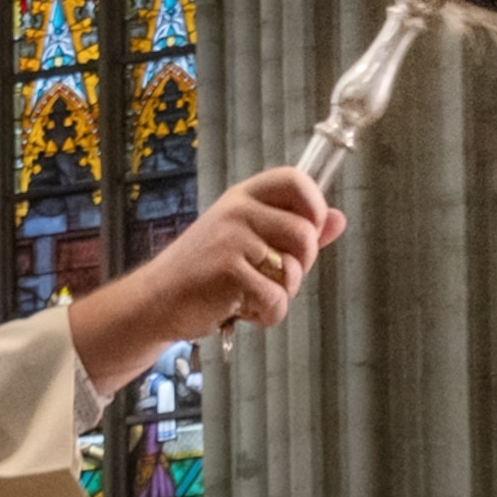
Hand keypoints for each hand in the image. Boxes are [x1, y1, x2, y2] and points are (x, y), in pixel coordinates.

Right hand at [69, 170, 346, 391]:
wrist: (157, 300)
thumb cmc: (205, 272)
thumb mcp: (247, 239)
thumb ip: (293, 230)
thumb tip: (339, 219)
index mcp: (244, 197)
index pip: (295, 179)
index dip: (315, 205)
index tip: (312, 231)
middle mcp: (238, 210)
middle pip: (305, 234)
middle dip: (300, 266)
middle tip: (272, 277)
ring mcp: (232, 239)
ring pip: (293, 270)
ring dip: (282, 294)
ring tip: (252, 294)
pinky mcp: (228, 270)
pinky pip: (276, 300)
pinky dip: (266, 316)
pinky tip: (242, 310)